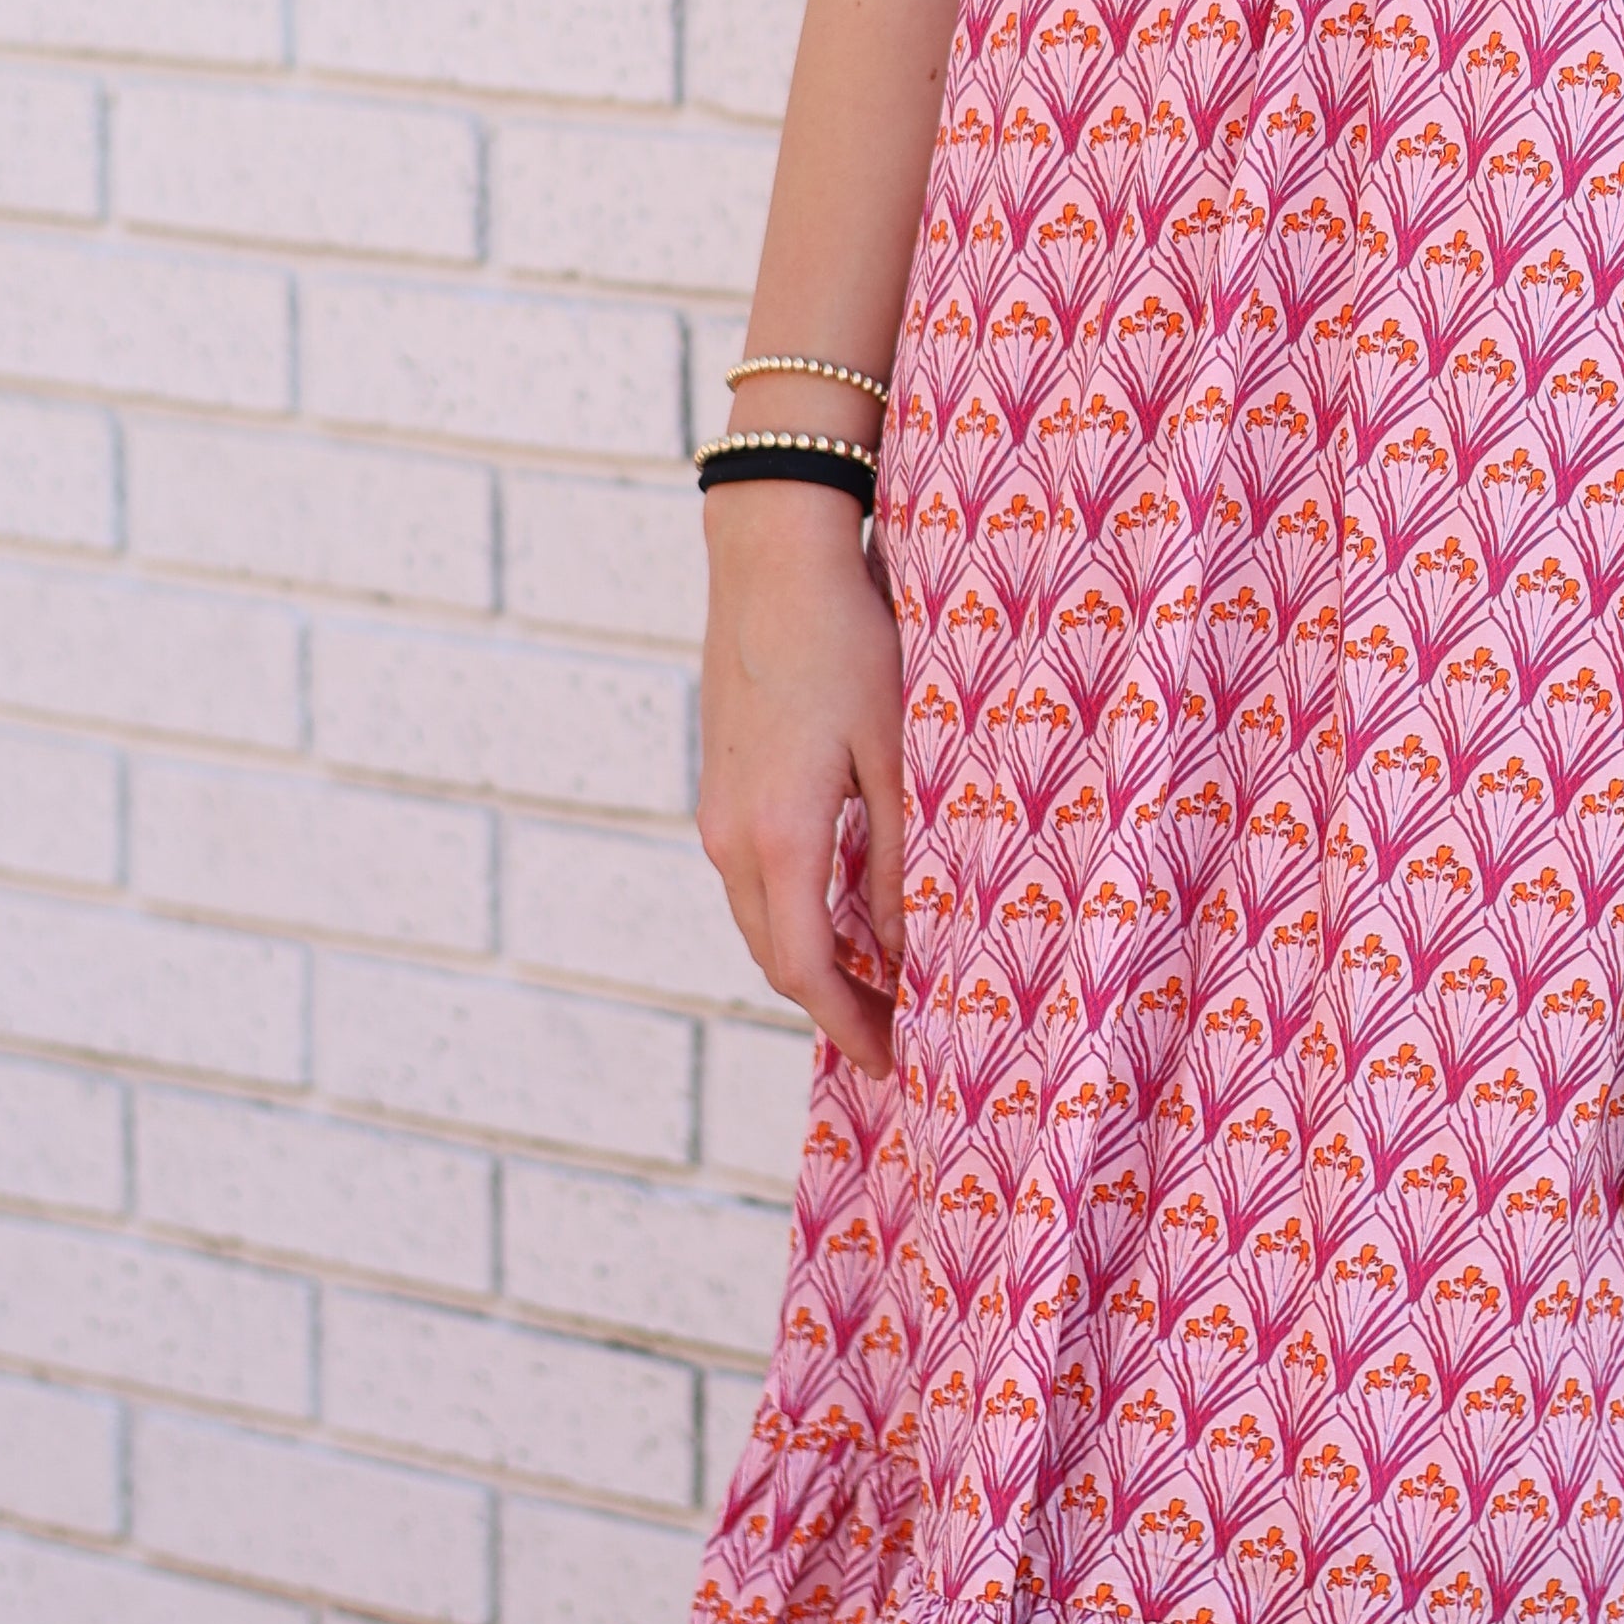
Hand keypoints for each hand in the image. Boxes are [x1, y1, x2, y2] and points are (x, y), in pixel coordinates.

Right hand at [698, 487, 904, 1076]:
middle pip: (777, 957)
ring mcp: (717, 809)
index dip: (849, 1028)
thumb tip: (906, 953)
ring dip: (814, 961)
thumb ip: (899, 859)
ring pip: (762, 918)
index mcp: (776, 837)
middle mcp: (730, 836)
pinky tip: (846, 909)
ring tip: (882, 985)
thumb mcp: (897, 753)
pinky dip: (797, 913)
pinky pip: (755, 876)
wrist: (771, 558)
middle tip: (900, 1036)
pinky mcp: (721, 783)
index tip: (897, 1065)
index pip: (805, 972)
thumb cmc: (849, 645)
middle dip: (835, 1007)